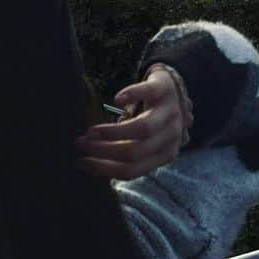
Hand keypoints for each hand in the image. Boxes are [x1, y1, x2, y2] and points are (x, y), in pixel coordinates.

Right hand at [74, 66, 191, 181]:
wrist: (177, 91)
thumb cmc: (156, 122)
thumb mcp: (149, 143)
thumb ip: (129, 153)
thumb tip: (91, 163)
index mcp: (164, 154)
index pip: (132, 170)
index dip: (104, 168)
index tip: (81, 162)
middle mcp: (171, 136)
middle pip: (135, 151)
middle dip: (103, 150)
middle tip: (81, 144)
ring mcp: (169, 111)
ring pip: (142, 128)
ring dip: (112, 132)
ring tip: (90, 131)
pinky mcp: (164, 88)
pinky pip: (148, 92)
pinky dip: (132, 96)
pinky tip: (117, 99)